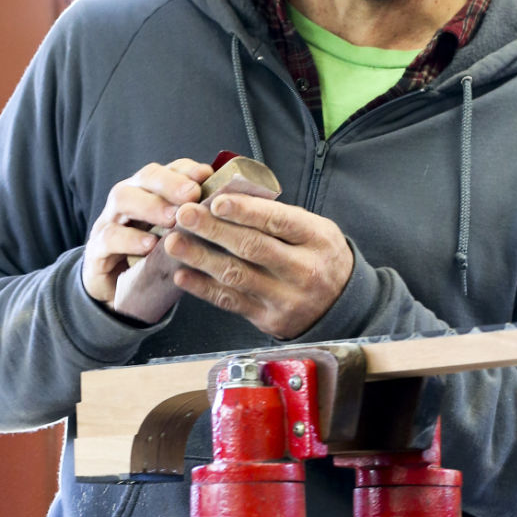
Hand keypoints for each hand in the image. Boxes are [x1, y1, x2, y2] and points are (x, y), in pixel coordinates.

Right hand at [83, 158, 212, 320]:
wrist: (119, 295)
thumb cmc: (155, 262)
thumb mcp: (179, 240)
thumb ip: (196, 222)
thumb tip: (231, 207)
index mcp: (150, 193)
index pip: (168, 170)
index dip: (186, 170)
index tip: (207, 175)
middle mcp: (128, 200)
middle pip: (144, 177)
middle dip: (169, 182)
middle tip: (192, 194)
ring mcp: (108, 222)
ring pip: (122, 198)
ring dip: (150, 205)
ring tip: (173, 218)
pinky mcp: (96, 250)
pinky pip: (109, 237)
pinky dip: (129, 238)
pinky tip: (149, 245)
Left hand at [163, 193, 353, 339]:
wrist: (341, 306)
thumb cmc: (320, 258)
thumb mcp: (315, 230)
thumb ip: (279, 217)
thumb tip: (230, 197)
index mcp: (317, 239)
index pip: (278, 221)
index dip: (245, 211)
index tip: (216, 201)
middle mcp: (303, 270)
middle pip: (252, 247)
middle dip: (213, 230)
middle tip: (185, 214)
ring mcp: (285, 298)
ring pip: (236, 276)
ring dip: (200, 258)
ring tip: (174, 242)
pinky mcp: (268, 319)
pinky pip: (230, 302)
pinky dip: (203, 288)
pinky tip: (183, 274)